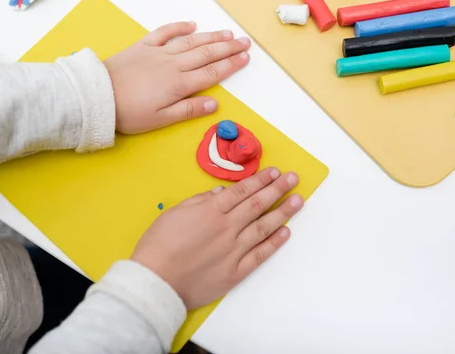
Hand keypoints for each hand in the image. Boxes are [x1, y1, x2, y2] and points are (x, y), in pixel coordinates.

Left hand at [104, 21, 251, 133]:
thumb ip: (188, 110)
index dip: (230, 65)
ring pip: (190, 42)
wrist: (98, 96)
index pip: (212, 73)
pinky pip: (164, 32)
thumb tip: (214, 104)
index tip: (245, 58)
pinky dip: (179, 27)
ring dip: (211, 37)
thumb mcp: (161, 119)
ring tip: (227, 34)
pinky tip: (191, 24)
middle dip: (228, 48)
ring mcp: (158, 53)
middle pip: (206, 54)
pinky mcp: (143, 47)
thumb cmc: (129, 113)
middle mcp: (173, 65)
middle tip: (245, 43)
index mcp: (179, 85)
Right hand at [130, 168, 302, 308]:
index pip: (242, 191)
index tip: (275, 172)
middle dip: (277, 189)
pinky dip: (274, 243)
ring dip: (283, 213)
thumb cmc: (158, 245)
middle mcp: (227, 227)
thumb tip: (222, 194)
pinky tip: (286, 233)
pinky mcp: (235, 271)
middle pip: (257, 205)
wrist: (156, 281)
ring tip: (298, 201)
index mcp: (211, 211)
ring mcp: (234, 250)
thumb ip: (199, 201)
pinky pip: (260, 255)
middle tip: (293, 179)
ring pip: (264, 227)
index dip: (260, 180)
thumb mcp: (173, 213)